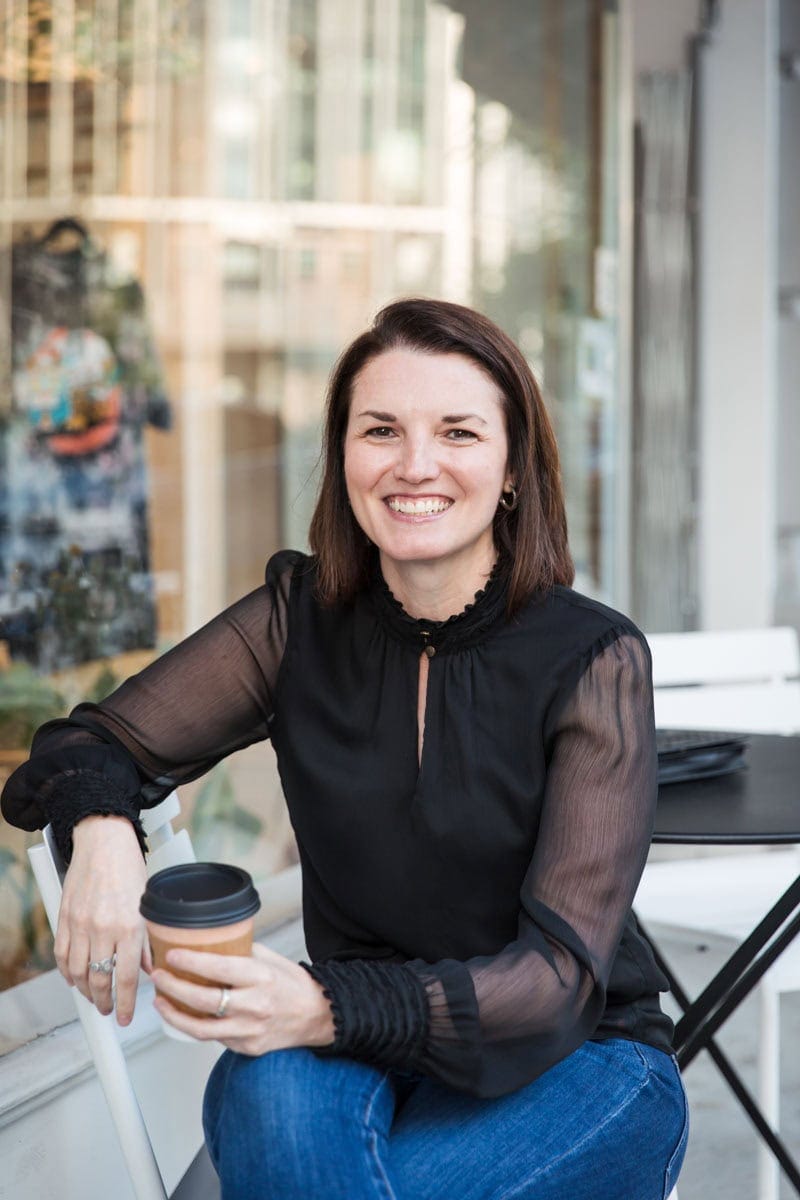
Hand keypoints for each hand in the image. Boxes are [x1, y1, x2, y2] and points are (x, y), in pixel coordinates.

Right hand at [54, 815, 149, 1025]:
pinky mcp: (64, 919)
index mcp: (129, 927)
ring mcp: (80, 925)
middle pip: (100, 980)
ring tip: (93, 997)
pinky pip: (62, 955)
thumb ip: (148, 940)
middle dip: (105, 1001)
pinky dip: (67, 972)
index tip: (126, 1017)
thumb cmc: (128, 867)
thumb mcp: (148, 904)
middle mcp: (103, 929)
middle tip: (108, 1010)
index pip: (127, 978)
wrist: (103, 841)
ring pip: (78, 973)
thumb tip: (150, 969)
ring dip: (85, 991)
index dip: (126, 1004)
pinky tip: (74, 978)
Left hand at [151, 943, 335, 1054]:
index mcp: (261, 977)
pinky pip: (214, 1038)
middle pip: (204, 1000)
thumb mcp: (271, 959)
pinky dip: (194, 1026)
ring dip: (174, 1014)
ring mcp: (249, 1030)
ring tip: (160, 1001)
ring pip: (201, 1028)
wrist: (316, 1016)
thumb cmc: (292, 984)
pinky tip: (183, 1015)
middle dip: (174, 988)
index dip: (191, 962)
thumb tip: (210, 943)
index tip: (172, 955)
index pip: (220, 969)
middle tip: (158, 977)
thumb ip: (242, 952)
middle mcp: (255, 1005)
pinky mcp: (247, 1047)